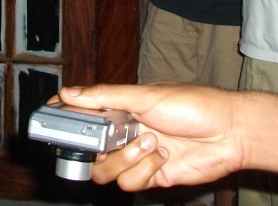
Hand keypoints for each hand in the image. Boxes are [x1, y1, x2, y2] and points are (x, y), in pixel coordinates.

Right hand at [57, 83, 244, 190]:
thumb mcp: (145, 95)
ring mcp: (137, 156)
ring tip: (150, 143)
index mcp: (121, 108)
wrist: (230, 133)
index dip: (64, 118)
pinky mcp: (151, 177)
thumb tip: (68, 93)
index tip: (47, 119)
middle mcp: (126, 132)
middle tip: (110, 139)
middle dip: (98, 147)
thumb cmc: (193, 105)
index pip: (83, 113)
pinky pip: (130, 183)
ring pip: (107, 171)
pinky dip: (145, 171)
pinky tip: (162, 157)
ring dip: (127, 158)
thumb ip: (104, 97)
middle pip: (89, 150)